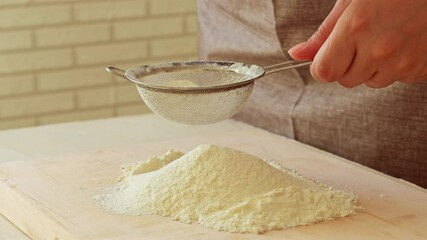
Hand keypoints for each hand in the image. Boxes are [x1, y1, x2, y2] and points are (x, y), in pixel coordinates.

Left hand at [288, 0, 426, 87]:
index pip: (324, 72)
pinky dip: (395, 67)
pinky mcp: (421, 69)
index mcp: (356, 28)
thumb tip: (297, 54)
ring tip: (385, 38)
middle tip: (362, 39)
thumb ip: (324, 33)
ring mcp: (403, 61)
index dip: (322, 66)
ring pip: (371, 82)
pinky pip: (396, 79)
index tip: (326, 58)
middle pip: (345, 80)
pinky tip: (402, 42)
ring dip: (371, 67)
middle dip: (346, 64)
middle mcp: (379, 50)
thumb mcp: (352, 1)